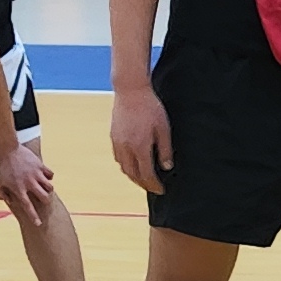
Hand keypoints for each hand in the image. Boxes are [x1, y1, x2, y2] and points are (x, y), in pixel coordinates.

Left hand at [0, 133, 58, 227]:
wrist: (7, 148)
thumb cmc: (1, 166)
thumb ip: (0, 194)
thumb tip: (8, 202)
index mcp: (19, 189)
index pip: (28, 207)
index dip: (34, 217)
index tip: (38, 224)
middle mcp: (29, 183)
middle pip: (45, 197)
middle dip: (46, 202)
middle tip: (44, 200)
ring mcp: (36, 174)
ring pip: (50, 187)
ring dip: (48, 189)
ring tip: (44, 188)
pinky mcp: (40, 165)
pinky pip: (50, 174)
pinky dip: (49, 177)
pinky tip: (44, 176)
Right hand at [110, 77, 171, 194]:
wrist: (130, 90)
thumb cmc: (149, 107)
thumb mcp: (163, 128)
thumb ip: (165, 149)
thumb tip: (167, 167)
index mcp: (140, 147)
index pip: (146, 174)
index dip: (154, 185)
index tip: (161, 190)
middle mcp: (126, 148)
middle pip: (133, 175)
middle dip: (143, 184)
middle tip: (153, 188)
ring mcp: (118, 142)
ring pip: (124, 167)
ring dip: (133, 176)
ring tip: (144, 178)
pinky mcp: (114, 136)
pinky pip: (118, 158)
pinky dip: (126, 166)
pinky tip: (133, 164)